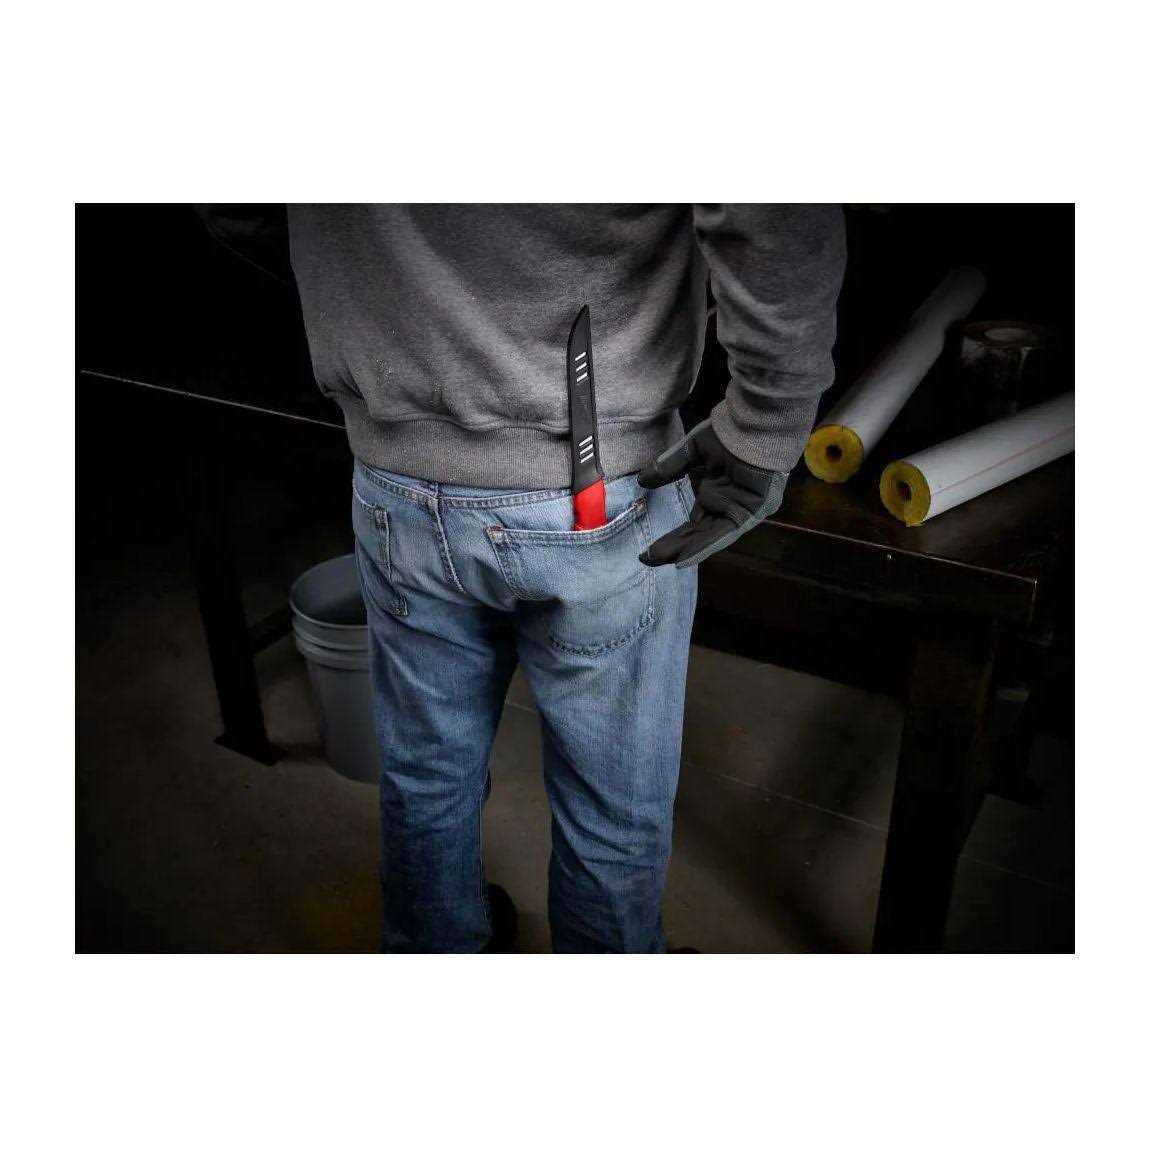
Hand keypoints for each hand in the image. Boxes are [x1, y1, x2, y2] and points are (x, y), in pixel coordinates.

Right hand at [637, 420, 787, 567]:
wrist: (754, 424)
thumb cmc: (728, 433)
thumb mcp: (692, 452)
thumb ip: (670, 468)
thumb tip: (642, 480)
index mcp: (717, 495)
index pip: (693, 524)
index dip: (673, 537)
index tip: (648, 548)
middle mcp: (728, 507)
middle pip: (699, 534)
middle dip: (674, 547)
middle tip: (648, 558)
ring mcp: (741, 512)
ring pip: (709, 537)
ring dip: (685, 550)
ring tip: (660, 560)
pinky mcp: (752, 512)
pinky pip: (724, 534)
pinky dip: (704, 546)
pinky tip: (683, 558)